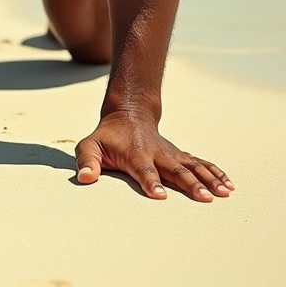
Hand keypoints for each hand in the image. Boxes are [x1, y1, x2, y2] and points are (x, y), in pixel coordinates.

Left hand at [75, 112, 234, 201]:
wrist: (128, 113)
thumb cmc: (107, 137)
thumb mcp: (90, 145)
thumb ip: (86, 161)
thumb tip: (85, 178)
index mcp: (135, 154)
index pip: (143, 170)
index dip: (151, 181)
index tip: (160, 194)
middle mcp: (156, 153)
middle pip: (174, 170)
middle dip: (189, 184)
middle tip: (203, 198)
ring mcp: (170, 154)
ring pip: (192, 167)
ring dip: (208, 180)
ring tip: (223, 194)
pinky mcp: (179, 155)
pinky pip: (199, 163)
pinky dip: (214, 172)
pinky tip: (228, 185)